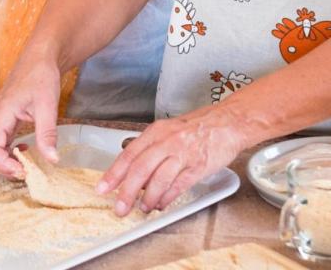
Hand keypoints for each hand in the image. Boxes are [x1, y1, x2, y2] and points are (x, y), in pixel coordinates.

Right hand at [0, 52, 62, 178]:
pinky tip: (25, 150)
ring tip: (27, 164)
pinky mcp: (1, 121)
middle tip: (27, 172)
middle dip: (4, 168)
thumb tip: (51, 159)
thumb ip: (47, 134)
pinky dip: (8, 153)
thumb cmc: (40, 76)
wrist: (39, 59)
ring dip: (6, 162)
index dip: (4, 167)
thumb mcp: (47, 106)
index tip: (24, 172)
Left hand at [95, 105, 245, 216]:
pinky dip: (167, 198)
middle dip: (127, 192)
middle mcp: (168, 141)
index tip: (102, 188)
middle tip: (119, 208)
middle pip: (140, 169)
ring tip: (143, 208)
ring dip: (148, 198)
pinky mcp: (198, 166)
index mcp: (156, 132)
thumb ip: (151, 149)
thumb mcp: (168, 130)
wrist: (228, 123)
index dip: (114, 174)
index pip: (129, 155)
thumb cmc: (197, 128)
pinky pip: (178, 185)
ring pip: (159, 179)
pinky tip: (161, 204)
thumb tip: (134, 173)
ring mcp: (183, 154)